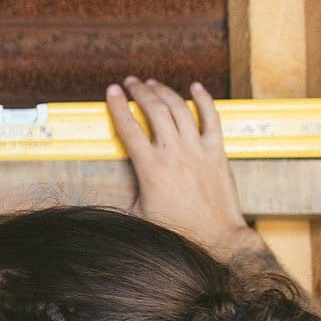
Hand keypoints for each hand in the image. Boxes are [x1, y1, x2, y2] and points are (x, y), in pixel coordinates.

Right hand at [108, 77, 257, 257]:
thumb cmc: (177, 230)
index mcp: (151, 167)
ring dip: (164, 91)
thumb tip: (103, 195)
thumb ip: (125, 197)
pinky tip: (196, 88)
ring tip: (153, 84)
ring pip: (179, 108)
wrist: (216, 237)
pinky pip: (211, 117)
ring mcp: (197, 149)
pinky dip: (204, 99)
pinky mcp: (217, 151)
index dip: (118, 105)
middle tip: (131, 83)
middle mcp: (174, 153)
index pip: (129, 127)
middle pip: (154, 109)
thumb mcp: (140, 215)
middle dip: (139, 91)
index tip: (111, 91)